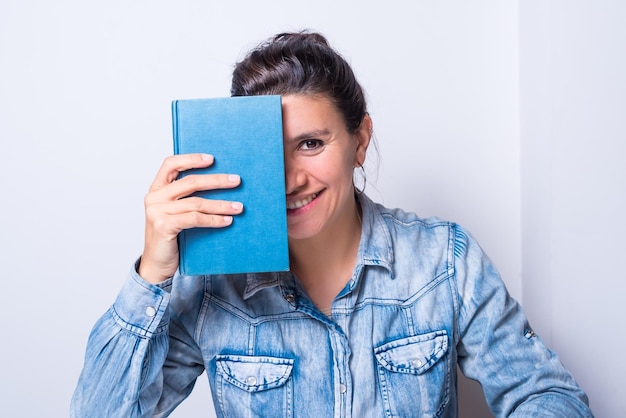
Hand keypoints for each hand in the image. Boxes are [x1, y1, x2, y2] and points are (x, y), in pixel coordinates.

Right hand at [138, 153, 242, 282]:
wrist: (157, 264)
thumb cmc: (171, 236)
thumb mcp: (176, 212)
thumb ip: (187, 198)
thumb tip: (221, 184)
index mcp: (156, 189)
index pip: (170, 164)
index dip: (191, 159)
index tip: (212, 159)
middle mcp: (154, 197)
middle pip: (190, 182)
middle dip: (216, 180)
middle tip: (236, 181)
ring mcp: (157, 212)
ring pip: (196, 202)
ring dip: (221, 204)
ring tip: (238, 207)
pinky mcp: (163, 226)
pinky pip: (195, 218)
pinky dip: (214, 219)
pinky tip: (227, 221)